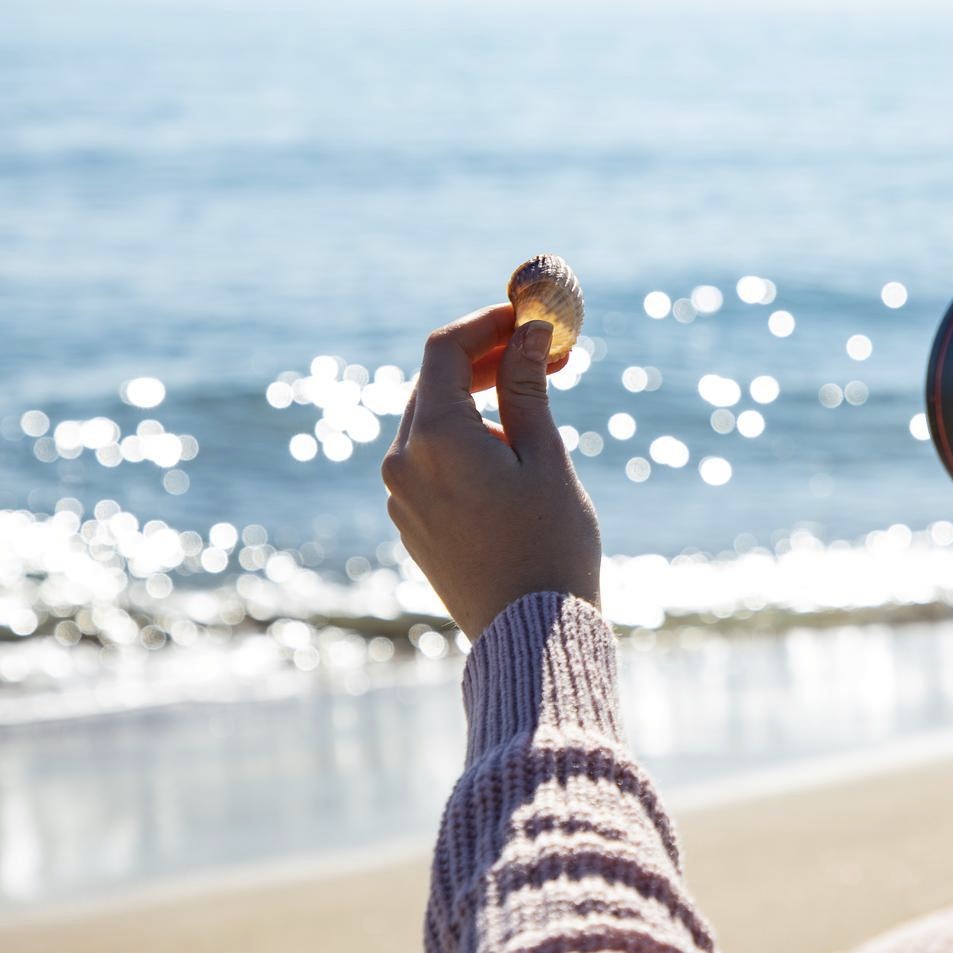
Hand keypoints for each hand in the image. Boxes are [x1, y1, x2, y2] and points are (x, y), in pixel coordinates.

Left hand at [380, 303, 601, 640]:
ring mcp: (401, 495)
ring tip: (535, 403)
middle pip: (433, 383)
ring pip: (430, 421)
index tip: (526, 317)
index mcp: (436, 439)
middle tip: (543, 353)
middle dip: (485, 360)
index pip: (444, 350)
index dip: (485, 323)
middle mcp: (403, 462)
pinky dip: (465, 438)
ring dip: (476, 399)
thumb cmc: (550, 545)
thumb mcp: (546, 456)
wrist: (530, 636)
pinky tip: (511, 451)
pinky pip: (430, 459)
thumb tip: (525, 331)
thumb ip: (527, 388)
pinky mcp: (411, 522)